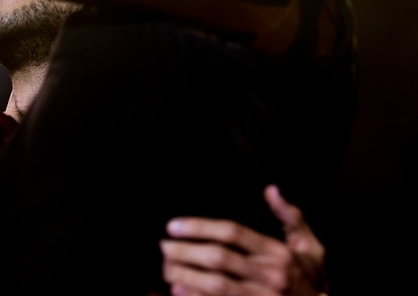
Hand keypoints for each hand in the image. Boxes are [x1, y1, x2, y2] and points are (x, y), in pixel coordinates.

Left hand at [160, 186, 325, 295]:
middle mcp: (271, 275)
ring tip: (166, 268)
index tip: (173, 226)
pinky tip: (179, 292)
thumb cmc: (311, 275)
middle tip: (163, 247)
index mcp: (278, 252)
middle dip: (185, 252)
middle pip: (219, 259)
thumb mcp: (308, 245)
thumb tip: (271, 189)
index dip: (199, 227)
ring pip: (216, 285)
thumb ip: (289, 216)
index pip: (232, 233)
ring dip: (186, 277)